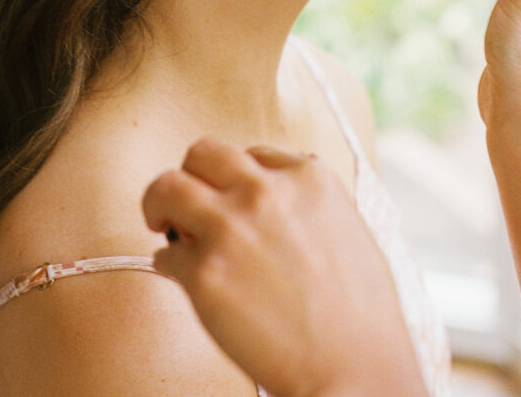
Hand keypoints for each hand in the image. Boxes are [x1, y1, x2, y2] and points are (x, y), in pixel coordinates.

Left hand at [142, 137, 425, 396]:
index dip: (238, 177)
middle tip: (184, 202)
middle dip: (191, 174)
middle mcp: (264, 191)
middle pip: (202, 153)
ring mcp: (230, 228)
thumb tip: (281, 183)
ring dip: (160, 205)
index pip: (252, 153)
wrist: (356, 367)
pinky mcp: (204, 274)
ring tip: (162, 224)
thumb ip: (310, 200)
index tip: (233, 198)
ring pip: (166, 187)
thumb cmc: (360, 312)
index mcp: (306, 177)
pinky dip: (170, 266)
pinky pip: (165, 256)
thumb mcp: (349, 226)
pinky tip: (186, 280)